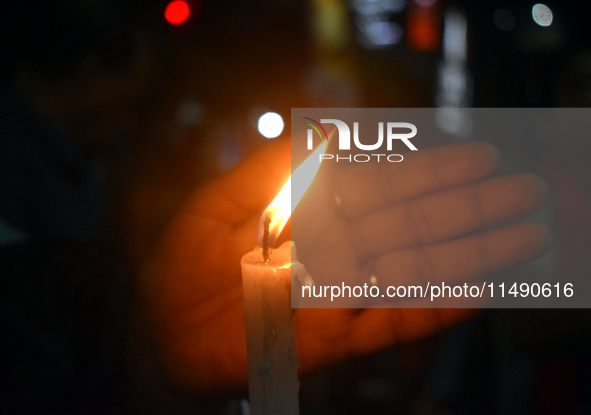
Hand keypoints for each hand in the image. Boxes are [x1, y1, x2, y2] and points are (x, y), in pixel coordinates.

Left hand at [137, 138, 549, 391]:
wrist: (160, 336)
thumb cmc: (180, 267)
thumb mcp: (212, 204)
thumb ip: (267, 169)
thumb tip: (324, 131)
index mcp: (309, 214)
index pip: (377, 185)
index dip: (425, 170)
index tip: (473, 156)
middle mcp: (333, 252)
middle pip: (407, 225)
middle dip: (466, 207)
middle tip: (522, 191)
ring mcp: (337, 296)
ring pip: (409, 271)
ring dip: (467, 255)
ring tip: (520, 238)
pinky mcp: (332, 342)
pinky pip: (388, 325)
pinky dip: (430, 310)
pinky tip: (474, 294)